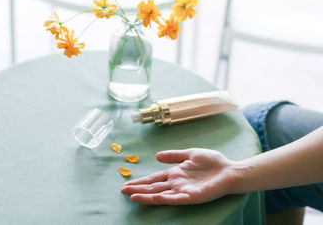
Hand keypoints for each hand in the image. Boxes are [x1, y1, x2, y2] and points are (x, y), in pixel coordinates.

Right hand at [121, 148, 238, 204]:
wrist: (230, 170)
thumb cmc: (213, 162)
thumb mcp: (190, 153)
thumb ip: (174, 155)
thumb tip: (157, 155)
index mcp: (175, 173)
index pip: (154, 178)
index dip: (141, 181)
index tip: (127, 183)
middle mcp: (176, 183)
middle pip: (153, 187)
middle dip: (138, 189)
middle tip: (123, 191)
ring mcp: (183, 190)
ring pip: (160, 194)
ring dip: (146, 196)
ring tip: (132, 197)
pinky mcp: (191, 196)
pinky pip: (175, 198)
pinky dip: (163, 199)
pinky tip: (153, 198)